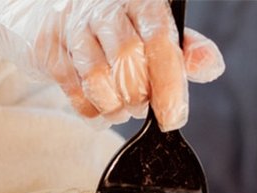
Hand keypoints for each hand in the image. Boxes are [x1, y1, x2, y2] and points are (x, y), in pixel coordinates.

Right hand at [0, 0, 225, 129]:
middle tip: (143, 107)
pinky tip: (102, 110)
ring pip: (96, 79)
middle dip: (139, 96)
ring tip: (122, 109)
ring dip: (115, 107)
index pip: (159, 40)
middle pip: (127, 60)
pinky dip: (91, 111)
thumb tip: (209, 65)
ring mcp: (72, 26)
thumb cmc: (116, 28)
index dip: (169, 83)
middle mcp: (104, 8)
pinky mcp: (48, 47)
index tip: (173, 118)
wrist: (55, 15)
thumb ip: (185, 50)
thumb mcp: (156, 32)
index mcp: (140, 1)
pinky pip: (72, 91)